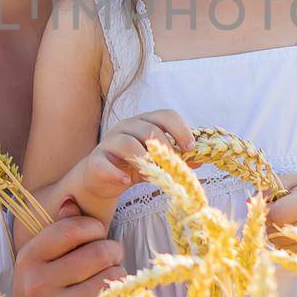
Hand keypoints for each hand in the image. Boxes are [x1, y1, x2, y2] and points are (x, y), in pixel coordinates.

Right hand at [63, 109, 198, 223]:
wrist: (101, 178)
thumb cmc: (132, 164)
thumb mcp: (158, 160)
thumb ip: (176, 157)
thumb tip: (200, 159)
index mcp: (145, 122)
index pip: (165, 115)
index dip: (180, 130)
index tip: (190, 147)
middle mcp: (127, 127)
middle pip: (149, 129)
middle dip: (165, 148)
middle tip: (172, 166)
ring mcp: (109, 142)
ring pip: (127, 143)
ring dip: (143, 159)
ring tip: (152, 173)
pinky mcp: (96, 160)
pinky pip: (105, 164)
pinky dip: (117, 173)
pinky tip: (126, 181)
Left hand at [265, 174, 296, 249]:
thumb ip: (272, 187)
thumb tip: (249, 201)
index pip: (273, 215)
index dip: (266, 213)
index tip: (270, 208)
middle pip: (275, 234)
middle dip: (269, 226)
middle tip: (279, 216)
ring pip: (282, 248)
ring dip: (278, 238)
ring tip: (291, 224)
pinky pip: (293, 256)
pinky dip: (291, 248)